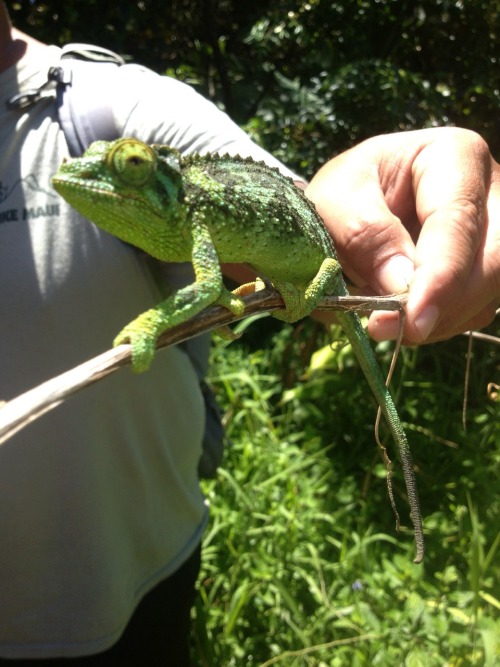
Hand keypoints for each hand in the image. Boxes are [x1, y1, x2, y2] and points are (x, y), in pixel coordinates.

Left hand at [305, 127, 499, 343]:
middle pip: (493, 260)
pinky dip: (437, 324)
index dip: (439, 276)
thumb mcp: (336, 202)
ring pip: (487, 292)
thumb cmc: (343, 195)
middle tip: (390, 330)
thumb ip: (366, 237)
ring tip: (384, 320)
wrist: (347, 210)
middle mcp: (489, 193)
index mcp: (454, 158)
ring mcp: (493, 234)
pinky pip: (474, 309)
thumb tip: (403, 286)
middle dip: (445, 304)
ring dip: (438, 320)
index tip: (412, 320)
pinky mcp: (483, 270)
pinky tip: (402, 318)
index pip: (458, 221)